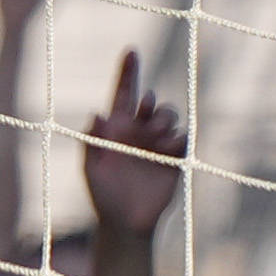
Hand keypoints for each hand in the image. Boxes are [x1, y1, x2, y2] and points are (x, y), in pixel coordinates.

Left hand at [76, 49, 186, 246]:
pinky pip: (183, 138)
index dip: (127, 72)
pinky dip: (177, 139)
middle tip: (144, 113)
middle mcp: (140, 131)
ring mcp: (158, 143)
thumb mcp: (92, 169)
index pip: (124, 94)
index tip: (130, 51)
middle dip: (151, 105)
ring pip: (169, 116)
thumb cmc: (103, 197)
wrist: (125, 224)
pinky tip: (166, 150)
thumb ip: (92, 142)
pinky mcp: (175, 158)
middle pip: (153, 103)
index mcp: (117, 129)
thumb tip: (96, 114)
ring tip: (155, 139)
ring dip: (164, 121)